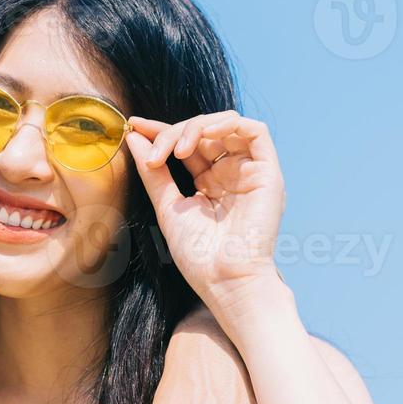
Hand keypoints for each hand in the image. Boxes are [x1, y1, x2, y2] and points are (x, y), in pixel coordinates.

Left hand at [126, 112, 284, 318]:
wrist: (225, 279)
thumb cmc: (198, 255)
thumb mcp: (167, 207)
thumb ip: (153, 171)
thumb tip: (134, 137)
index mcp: (210, 182)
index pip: (187, 144)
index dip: (162, 130)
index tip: (136, 126)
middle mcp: (231, 173)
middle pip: (203, 131)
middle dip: (173, 132)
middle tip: (153, 152)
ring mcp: (251, 171)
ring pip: (227, 124)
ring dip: (197, 127)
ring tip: (176, 150)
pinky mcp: (268, 172)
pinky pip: (255, 131)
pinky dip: (226, 123)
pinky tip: (201, 137)